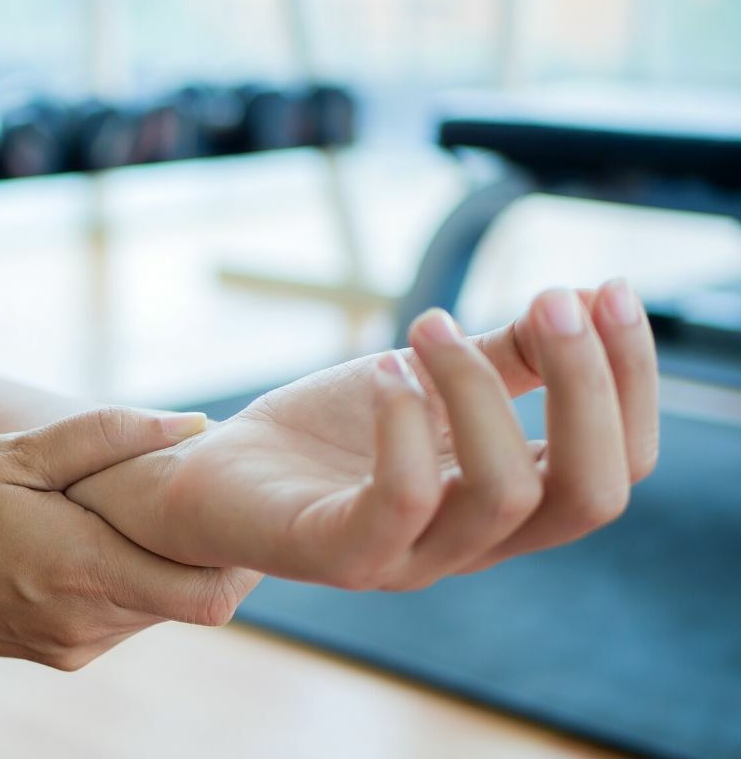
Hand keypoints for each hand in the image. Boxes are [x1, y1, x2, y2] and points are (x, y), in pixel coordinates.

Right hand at [0, 408, 254, 669]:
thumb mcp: (13, 453)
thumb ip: (107, 437)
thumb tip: (193, 423)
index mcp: (81, 570)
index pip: (209, 594)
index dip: (244, 557)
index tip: (243, 506)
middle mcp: (84, 623)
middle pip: (190, 599)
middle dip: (207, 550)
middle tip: (196, 488)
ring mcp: (68, 645)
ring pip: (156, 607)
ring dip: (164, 561)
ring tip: (142, 504)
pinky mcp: (54, 651)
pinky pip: (119, 615)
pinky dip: (128, 577)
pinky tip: (98, 533)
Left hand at [67, 279, 657, 590]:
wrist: (218, 474)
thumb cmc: (327, 432)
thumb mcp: (426, 378)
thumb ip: (502, 354)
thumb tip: (584, 296)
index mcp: (506, 502)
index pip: (617, 466)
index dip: (630, 381)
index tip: (611, 288)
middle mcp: (472, 542)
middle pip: (589, 495)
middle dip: (588, 386)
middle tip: (548, 300)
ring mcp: (407, 558)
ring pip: (504, 496)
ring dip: (479, 389)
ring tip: (425, 325)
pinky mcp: (336, 554)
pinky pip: (402, 503)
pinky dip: (407, 423)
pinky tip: (385, 368)